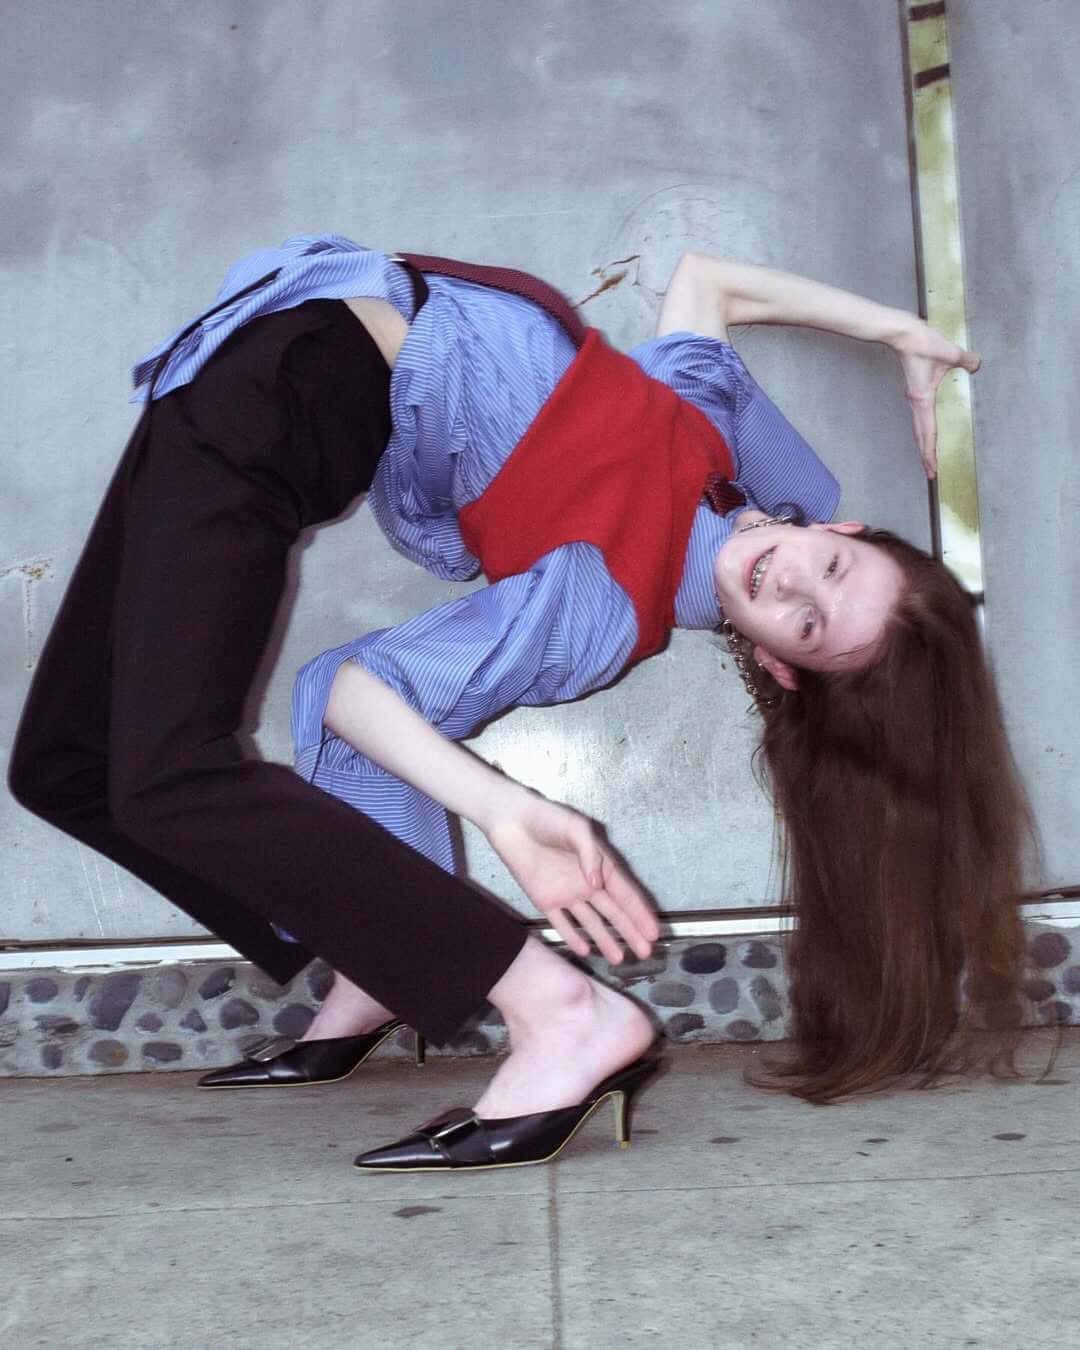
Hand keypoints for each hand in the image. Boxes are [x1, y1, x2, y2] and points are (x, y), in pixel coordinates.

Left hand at [485, 789, 659, 963]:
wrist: (512, 821)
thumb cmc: (548, 818)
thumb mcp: (576, 829)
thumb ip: (590, 855)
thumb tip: (598, 885)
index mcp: (600, 865)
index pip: (625, 894)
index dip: (640, 913)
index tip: (654, 932)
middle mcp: (587, 883)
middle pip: (613, 912)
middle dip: (630, 932)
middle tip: (646, 953)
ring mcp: (567, 893)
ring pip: (591, 922)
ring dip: (605, 940)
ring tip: (619, 959)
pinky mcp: (545, 900)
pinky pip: (562, 923)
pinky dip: (573, 937)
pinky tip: (585, 950)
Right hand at [893, 319, 980, 477]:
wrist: (902, 334)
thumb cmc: (922, 344)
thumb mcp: (949, 353)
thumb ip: (966, 361)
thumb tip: (976, 365)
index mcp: (922, 399)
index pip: (928, 432)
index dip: (930, 453)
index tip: (932, 470)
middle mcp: (917, 403)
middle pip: (921, 436)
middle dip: (926, 455)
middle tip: (931, 474)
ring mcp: (915, 398)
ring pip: (920, 427)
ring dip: (925, 443)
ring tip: (930, 457)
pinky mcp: (916, 391)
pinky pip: (921, 416)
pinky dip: (925, 429)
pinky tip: (931, 430)